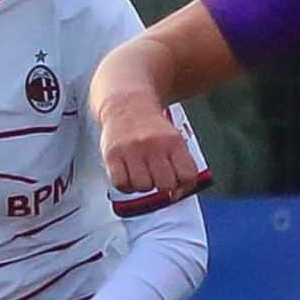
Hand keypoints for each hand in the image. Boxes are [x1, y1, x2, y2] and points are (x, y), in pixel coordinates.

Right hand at [97, 86, 198, 200]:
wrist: (126, 105)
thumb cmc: (152, 129)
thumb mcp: (174, 140)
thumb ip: (181, 165)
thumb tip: (178, 194)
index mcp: (174, 141)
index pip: (187, 176)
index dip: (184, 186)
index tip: (178, 186)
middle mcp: (154, 144)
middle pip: (166, 184)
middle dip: (163, 186)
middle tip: (158, 177)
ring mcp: (132, 149)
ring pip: (143, 187)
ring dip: (143, 185)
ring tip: (141, 173)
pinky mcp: (113, 154)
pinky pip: (121, 184)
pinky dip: (125, 185)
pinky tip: (128, 175)